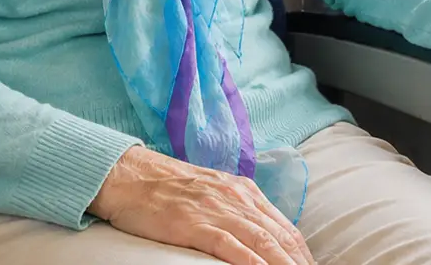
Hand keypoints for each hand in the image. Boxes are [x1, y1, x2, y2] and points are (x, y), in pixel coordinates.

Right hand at [89, 146, 313, 264]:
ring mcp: (215, 210)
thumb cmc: (166, 186)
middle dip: (300, 263)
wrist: (128, 175)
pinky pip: (231, 246)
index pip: (285, 228)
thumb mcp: (211, 190)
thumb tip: (263, 234)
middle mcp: (235, 197)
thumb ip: (237, 208)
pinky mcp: (194, 224)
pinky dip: (252, 262)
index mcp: (242, 189)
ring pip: (263, 242)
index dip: (302, 254)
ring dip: (284, 264)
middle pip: (280, 237)